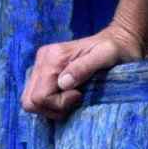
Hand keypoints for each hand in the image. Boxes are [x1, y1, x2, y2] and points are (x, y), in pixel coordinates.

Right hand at [21, 25, 144, 119]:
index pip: (39, 96)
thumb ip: (84, 68)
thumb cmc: (115, 50)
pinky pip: (37, 96)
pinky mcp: (45, 71)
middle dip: (52, 108)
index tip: (79, 95)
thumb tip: (63, 83)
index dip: (59, 103)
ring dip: (52, 106)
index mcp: (53, 57)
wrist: (118, 40)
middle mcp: (42, 59)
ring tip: (74, 97)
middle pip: (30, 101)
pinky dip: (52, 102)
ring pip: (31, 101)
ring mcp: (41, 65)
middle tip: (75, 99)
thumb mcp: (105, 56)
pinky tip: (68, 95)